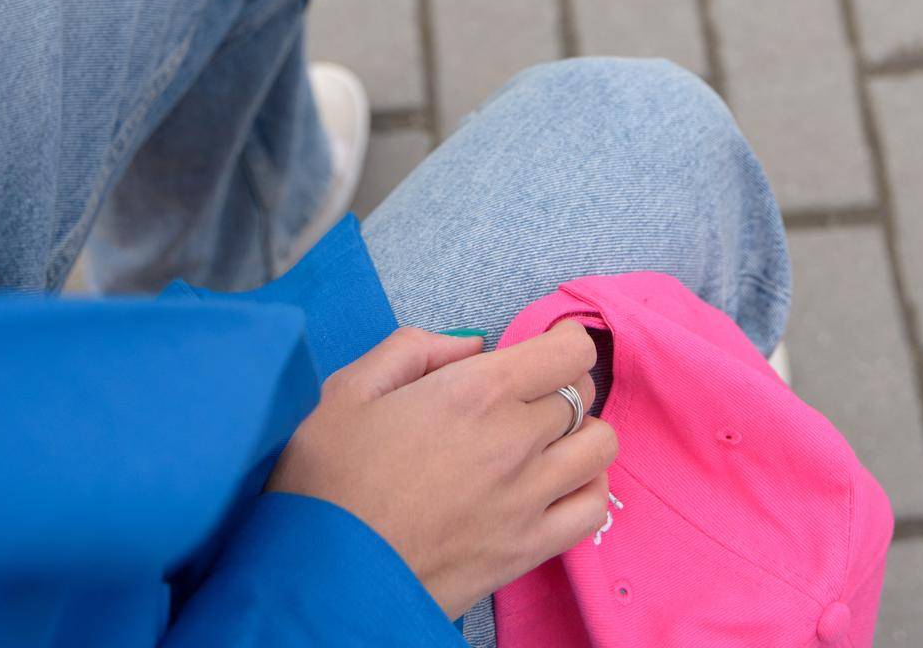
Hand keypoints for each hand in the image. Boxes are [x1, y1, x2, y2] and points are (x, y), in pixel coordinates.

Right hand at [266, 321, 615, 620]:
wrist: (321, 580)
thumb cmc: (328, 479)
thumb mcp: (350, 388)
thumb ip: (414, 348)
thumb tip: (471, 343)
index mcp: (475, 390)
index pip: (568, 350)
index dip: (559, 341)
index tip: (538, 351)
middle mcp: (514, 439)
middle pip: (582, 393)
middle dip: (559, 385)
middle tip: (522, 397)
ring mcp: (527, 499)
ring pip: (601, 447)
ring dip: (579, 434)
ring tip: (543, 441)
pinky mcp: (527, 550)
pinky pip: (593, 509)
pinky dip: (586, 489)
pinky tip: (554, 486)